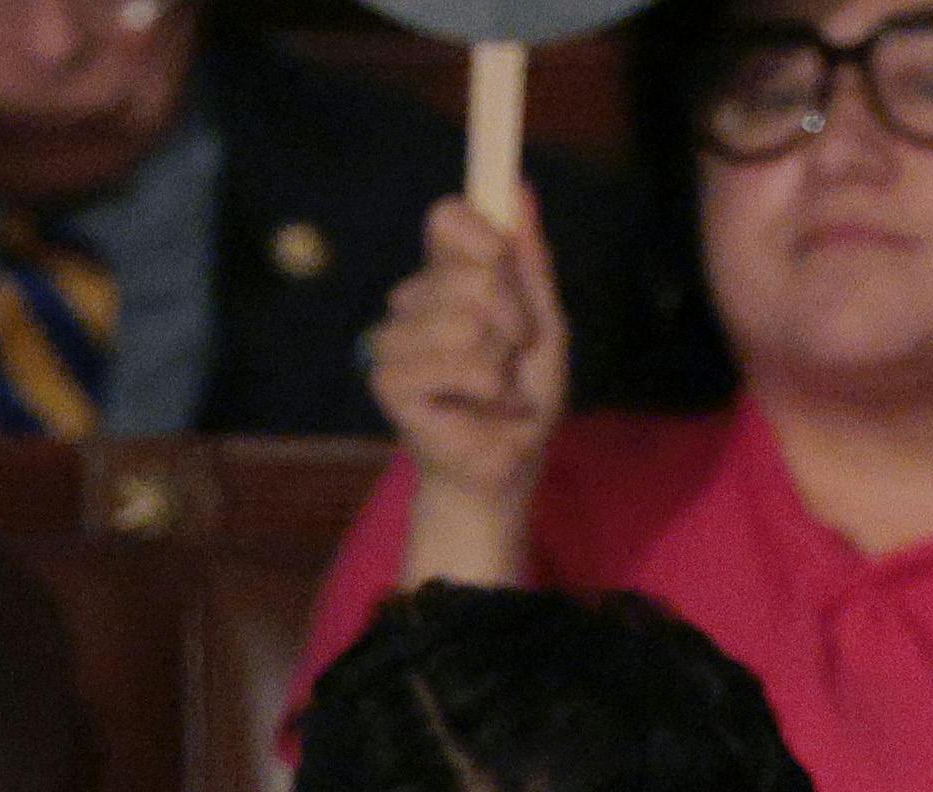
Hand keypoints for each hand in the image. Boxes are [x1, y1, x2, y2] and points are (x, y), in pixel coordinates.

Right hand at [366, 191, 564, 566]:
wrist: (508, 462)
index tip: (503, 267)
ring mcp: (395, 337)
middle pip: (473, 275)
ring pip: (468, 322)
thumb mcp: (543, 323)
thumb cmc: (522, 394)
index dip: (483, 237)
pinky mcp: (389, 379)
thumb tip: (519, 189)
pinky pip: (459, 364)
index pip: (447, 217)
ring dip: (502, 362)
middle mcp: (412, 298)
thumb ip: (531, 260)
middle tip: (513, 354)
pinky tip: (476, 405)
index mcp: (445, 275)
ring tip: (496, 387)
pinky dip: (487, 389)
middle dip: (515, 320)